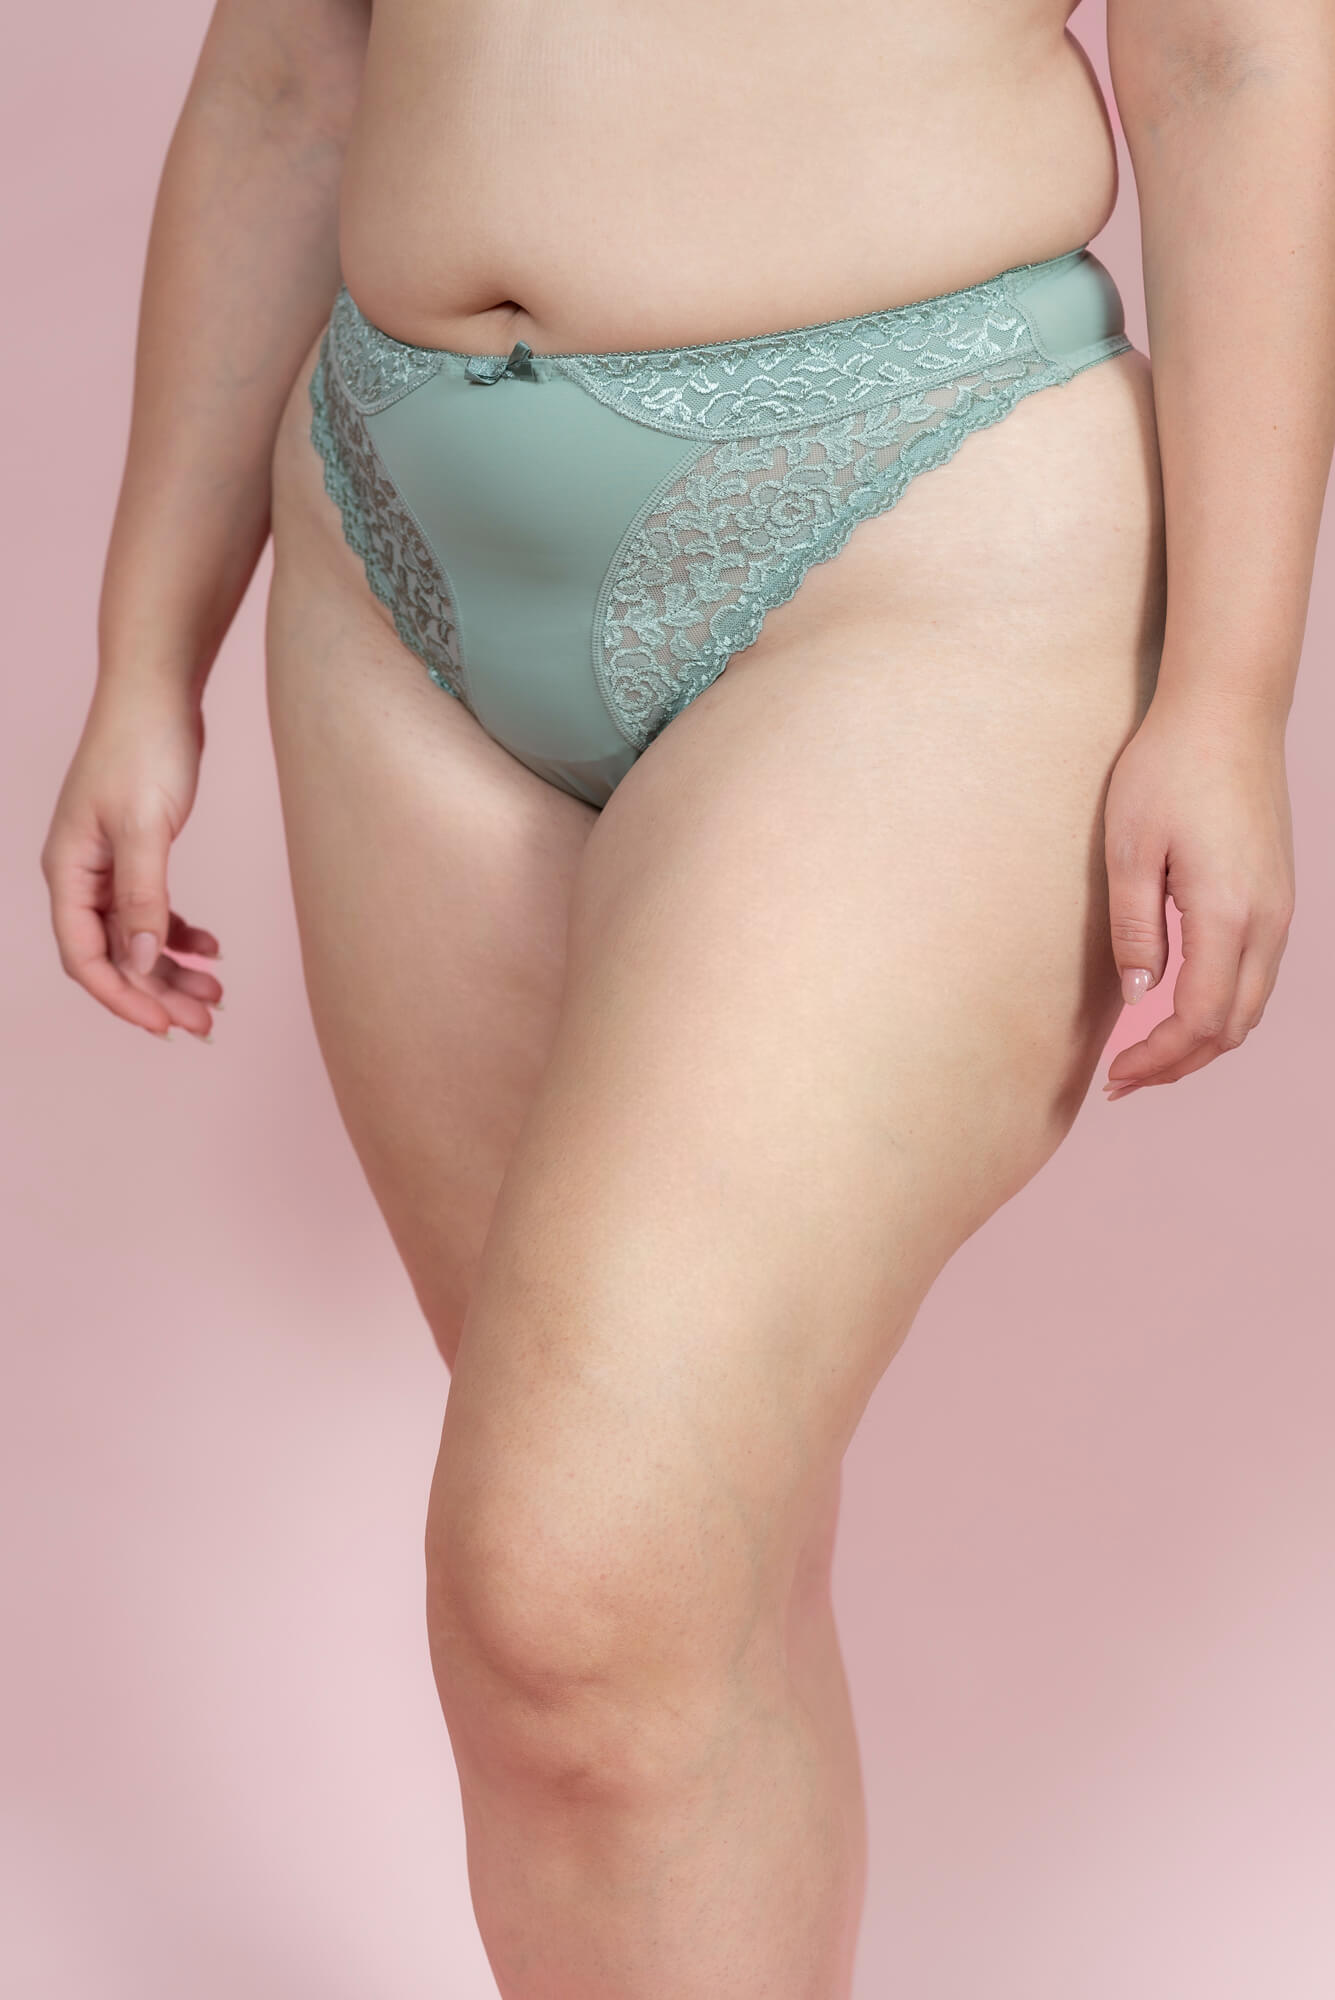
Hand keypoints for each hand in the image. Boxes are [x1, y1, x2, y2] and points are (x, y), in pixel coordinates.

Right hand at [40, 679, 222, 1038]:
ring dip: (172, 969)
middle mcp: (81, 873)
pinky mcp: (136, 851)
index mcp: (68, 870)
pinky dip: (179, 935)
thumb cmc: (145, 747)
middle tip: (206, 1022)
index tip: (165, 1026)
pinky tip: (211, 950)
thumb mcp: (146, 827)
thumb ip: (142, 895)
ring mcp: (107, 864)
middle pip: (114, 955)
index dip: (123, 997)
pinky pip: (152, 910)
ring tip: (217, 994)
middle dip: (157, 992)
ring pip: (136, 937)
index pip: (85, 957)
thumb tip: (139, 959)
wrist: (158, 691)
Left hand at [1101, 695, 1294, 1099]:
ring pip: (1251, 1005)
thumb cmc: (1169, 768)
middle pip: (1234, 1027)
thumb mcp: (1129, 849)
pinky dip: (1222, 1007)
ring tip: (1147, 1054)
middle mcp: (1268, 920)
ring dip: (1203, 1040)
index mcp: (1228, 914)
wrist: (1229, 709)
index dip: (1158, 1059)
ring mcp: (1280, 908)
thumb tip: (1138, 994)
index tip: (1114, 1073)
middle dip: (1179, 1064)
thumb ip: (1134, 928)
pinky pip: (1258, 974)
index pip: (1201, 1020)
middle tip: (1123, 1080)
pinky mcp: (1278, 893)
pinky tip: (1181, 1006)